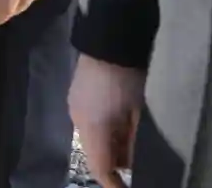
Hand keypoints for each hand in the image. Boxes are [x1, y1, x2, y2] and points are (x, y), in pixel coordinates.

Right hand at [69, 55, 144, 187]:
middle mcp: (78, 121)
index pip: (100, 168)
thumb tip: (130, 164)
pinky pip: (88, 124)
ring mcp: (74, 107)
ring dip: (108, 147)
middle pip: (93, 154)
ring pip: (90, 139)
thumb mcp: (138, 114)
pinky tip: (118, 126)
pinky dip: (103, 132)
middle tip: (135, 168)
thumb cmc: (129, 78)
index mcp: (93, 128)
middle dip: (112, 164)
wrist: (110, 39)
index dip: (113, 184)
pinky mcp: (75, 96)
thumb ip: (132, 143)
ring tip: (129, 147)